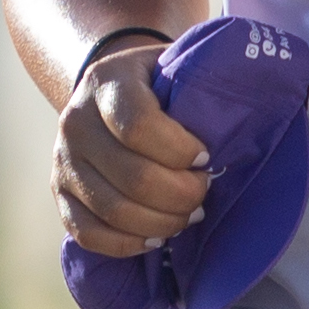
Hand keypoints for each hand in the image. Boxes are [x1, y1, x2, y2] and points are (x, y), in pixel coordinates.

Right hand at [54, 40, 213, 257]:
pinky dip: (128, 243)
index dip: (180, 150)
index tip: (205, 155)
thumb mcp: (176, 65)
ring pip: (113, 211)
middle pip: (132, 176)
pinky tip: (156, 236)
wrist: (106, 92)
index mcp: (106, 82)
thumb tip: (248, 113)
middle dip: (180, 195)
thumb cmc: (158, 84)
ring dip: (161, 222)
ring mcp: (62, 161)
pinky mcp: (60, 195)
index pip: (138, 125)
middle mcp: (75, 121)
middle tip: (203, 193)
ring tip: (187, 216)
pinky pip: (88, 234)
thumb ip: (202, 82)